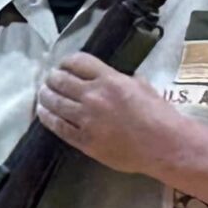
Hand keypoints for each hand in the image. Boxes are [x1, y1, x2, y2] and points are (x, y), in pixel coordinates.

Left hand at [35, 52, 170, 173]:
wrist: (165, 146)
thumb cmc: (160, 115)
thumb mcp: (143, 86)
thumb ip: (123, 79)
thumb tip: (115, 78)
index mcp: (109, 79)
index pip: (78, 62)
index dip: (66, 62)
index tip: (63, 65)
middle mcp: (93, 96)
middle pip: (61, 80)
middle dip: (52, 78)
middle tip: (50, 80)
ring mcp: (86, 119)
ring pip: (55, 102)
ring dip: (45, 96)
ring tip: (42, 94)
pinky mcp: (84, 140)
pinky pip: (58, 126)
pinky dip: (48, 118)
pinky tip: (43, 113)